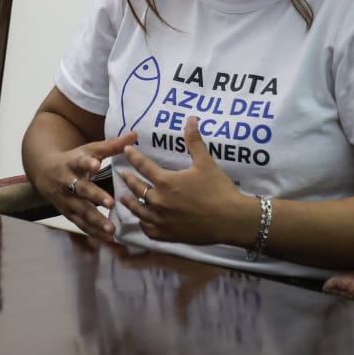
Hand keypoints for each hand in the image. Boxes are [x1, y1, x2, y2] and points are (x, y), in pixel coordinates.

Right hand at [36, 131, 137, 240]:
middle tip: (111, 202)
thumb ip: (112, 145)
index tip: (97, 164)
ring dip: (96, 220)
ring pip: (81, 211)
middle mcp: (66, 182)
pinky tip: (108, 237)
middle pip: (81, 190)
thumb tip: (135, 135)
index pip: (79, 161)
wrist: (44, 172)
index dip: (87, 163)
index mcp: (72, 163)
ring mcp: (65, 199)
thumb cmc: (73, 159)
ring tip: (112, 229)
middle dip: (95, 197)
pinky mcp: (67, 212)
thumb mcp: (89, 150)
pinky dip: (93, 232)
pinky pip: (80, 224)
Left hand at [119, 117, 256, 247]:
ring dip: (130, 202)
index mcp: (165, 181)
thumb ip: (194, 141)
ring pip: (139, 210)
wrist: (231, 220)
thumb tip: (190, 119)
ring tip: (123, 197)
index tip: (126, 151)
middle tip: (122, 174)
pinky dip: (142, 224)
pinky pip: (149, 230)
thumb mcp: (205, 162)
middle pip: (137, 188)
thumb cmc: (218, 189)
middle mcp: (158, 201)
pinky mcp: (168, 235)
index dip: (133, 157)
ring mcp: (162, 220)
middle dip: (128, 179)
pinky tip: (142, 220)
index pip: (143, 166)